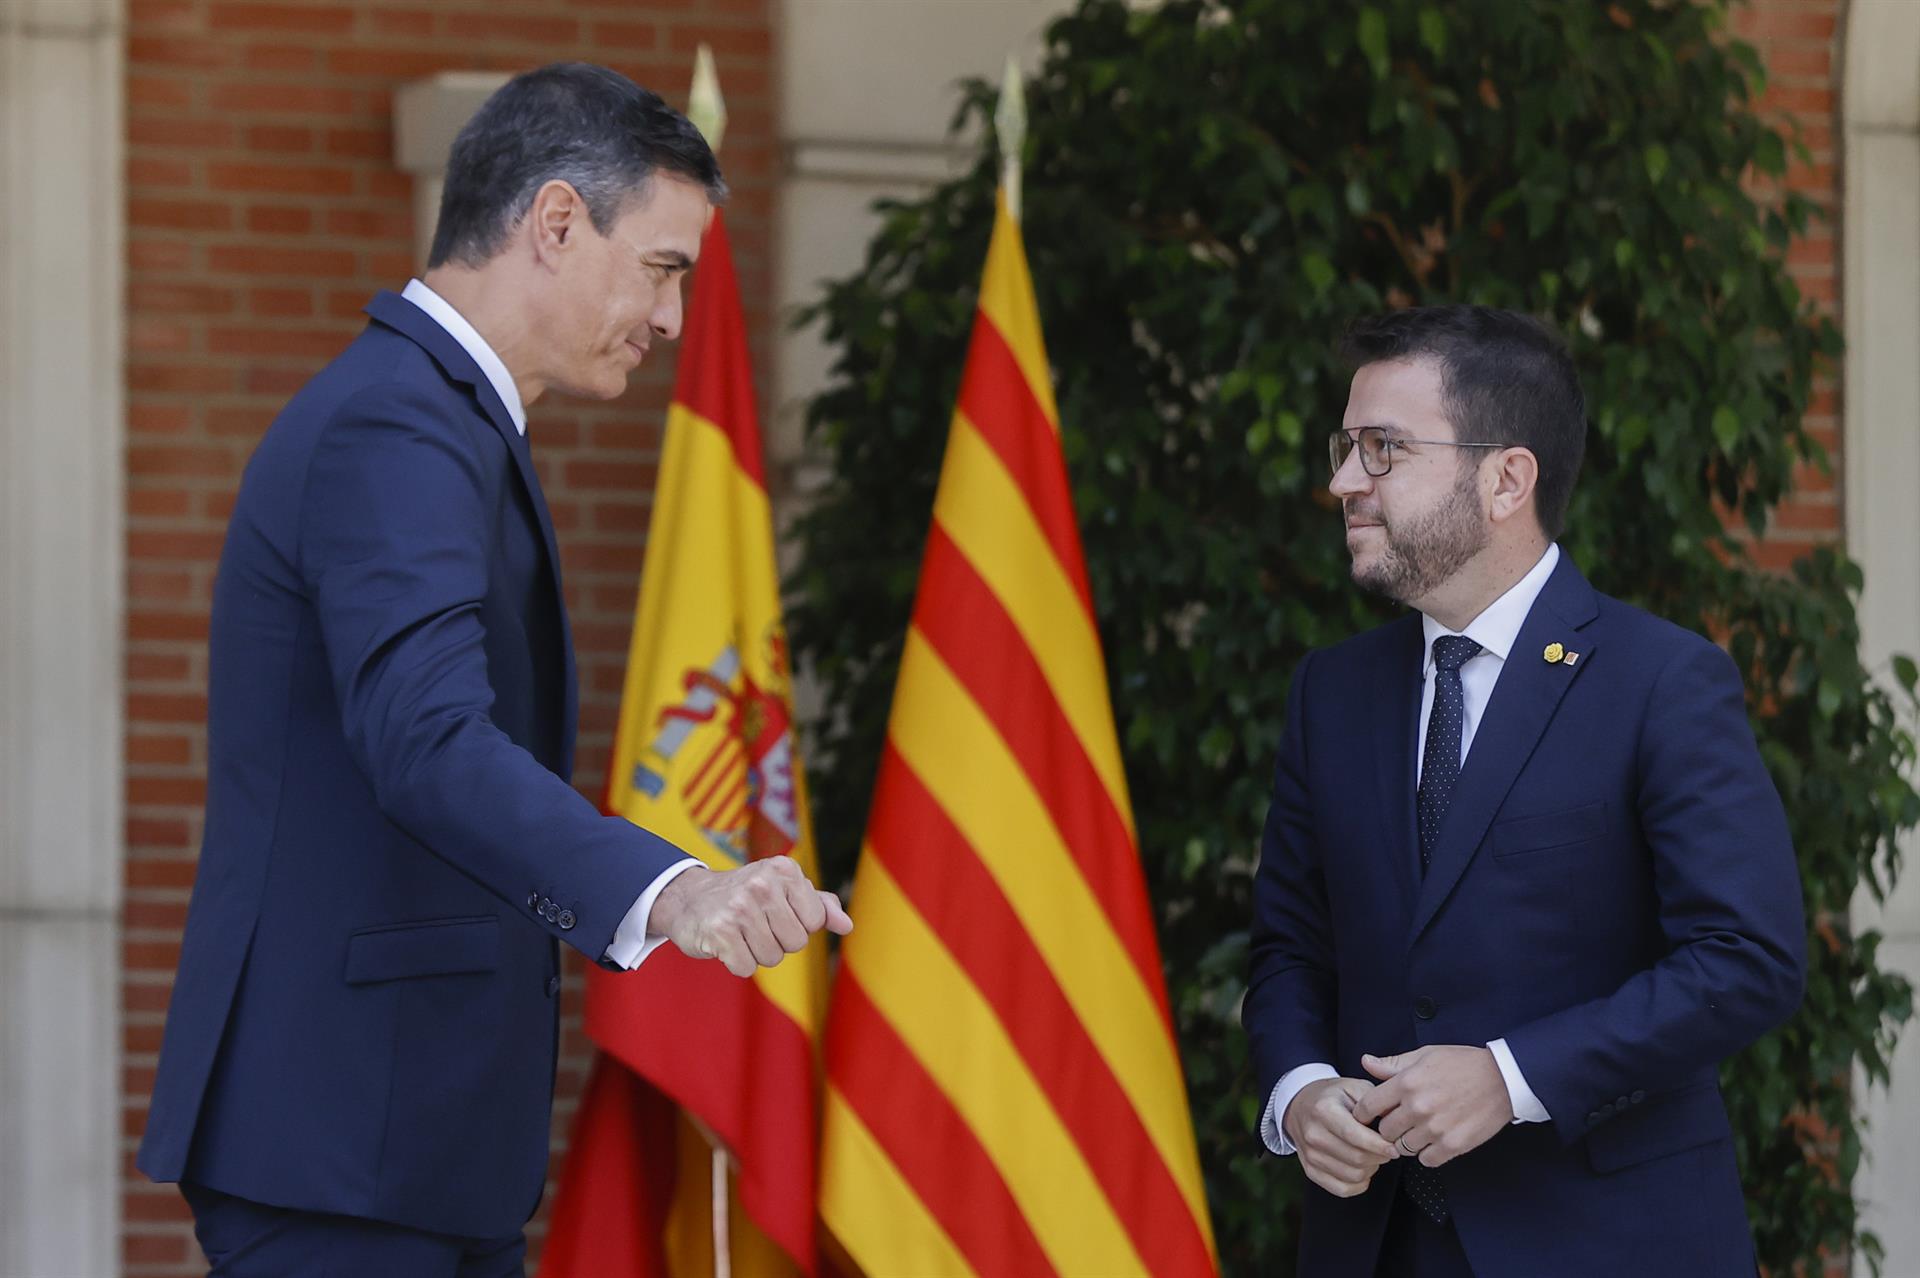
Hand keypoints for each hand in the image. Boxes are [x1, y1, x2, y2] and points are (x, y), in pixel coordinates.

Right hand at [647, 857, 851, 977]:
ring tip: (740, 932)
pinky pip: (747, 968)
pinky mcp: (720, 931)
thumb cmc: (746, 896)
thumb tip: (846, 925)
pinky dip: (737, 962)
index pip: (815, 921)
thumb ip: (819, 905)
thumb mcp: (783, 889)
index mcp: (784, 870)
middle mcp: (762, 883)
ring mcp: (739, 906)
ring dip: (757, 953)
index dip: (797, 924)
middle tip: (754, 924)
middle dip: (778, 941)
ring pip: (773, 957)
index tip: (775, 912)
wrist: (689, 899)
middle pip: (796, 942)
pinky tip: (725, 943)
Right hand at [1281, 1077, 1399, 1197]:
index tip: (1394, 1148)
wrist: (1300, 1105)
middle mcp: (1314, 1134)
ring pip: (1353, 1176)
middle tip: (1386, 1149)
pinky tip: (1362, 1169)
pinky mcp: (1311, 1170)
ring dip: (1371, 1169)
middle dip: (1379, 1157)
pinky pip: (1342, 1189)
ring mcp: (1310, 1155)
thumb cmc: (1332, 1097)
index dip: (1379, 1146)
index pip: (1355, 1136)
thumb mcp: (1354, 1087)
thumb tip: (1394, 1121)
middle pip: (1357, 1158)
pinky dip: (1359, 1184)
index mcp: (1324, 1110)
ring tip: (1372, 1155)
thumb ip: (1375, 1102)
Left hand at [1352, 1046, 1512, 1166]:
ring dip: (1408, 1141)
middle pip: (1384, 1131)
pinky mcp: (1453, 1145)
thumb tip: (1366, 1062)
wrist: (1502, 1079)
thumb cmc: (1463, 1064)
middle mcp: (1418, 1107)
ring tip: (1419, 1129)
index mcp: (1407, 1083)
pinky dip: (1427, 1153)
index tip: (1368, 1116)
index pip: (1368, 1106)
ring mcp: (1435, 1128)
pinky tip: (1434, 1140)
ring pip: (1403, 1148)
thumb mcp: (1425, 1055)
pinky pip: (1426, 1160)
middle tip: (1400, 1121)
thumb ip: (1392, 1064)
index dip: (1364, 1113)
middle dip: (1388, 1127)